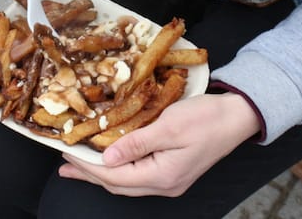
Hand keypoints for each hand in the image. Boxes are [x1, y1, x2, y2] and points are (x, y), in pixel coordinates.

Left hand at [58, 92, 260, 196]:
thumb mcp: (168, 126)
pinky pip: (137, 174)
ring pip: (126, 181)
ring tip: (78, 165)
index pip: (114, 175)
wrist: (237, 117)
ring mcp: (169, 180)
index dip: (88, 165)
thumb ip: (136, 144)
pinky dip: (118, 167)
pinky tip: (108, 160)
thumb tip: (106, 160)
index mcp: (162, 175)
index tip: (67, 153)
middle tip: (64, 164)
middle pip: (117, 183)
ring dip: (101, 172)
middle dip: (89, 173)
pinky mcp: (172, 170)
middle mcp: (165, 184)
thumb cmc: (206, 118)